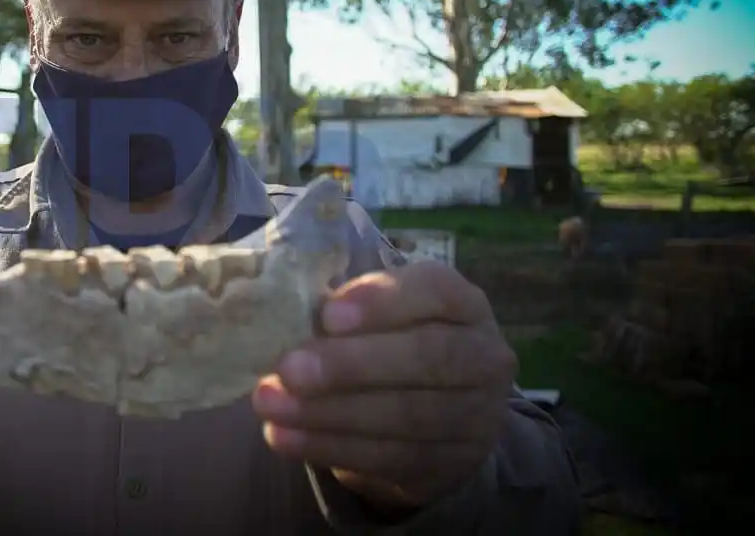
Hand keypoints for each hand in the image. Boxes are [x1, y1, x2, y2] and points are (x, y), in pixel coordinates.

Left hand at [252, 260, 516, 510]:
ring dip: (329, 412)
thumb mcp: (379, 316)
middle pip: (426, 357)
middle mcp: (483, 356)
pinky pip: (389, 456)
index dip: (383, 301)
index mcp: (463, 303)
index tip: (329, 314)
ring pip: (405, 414)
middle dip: (351, 364)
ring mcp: (475, 415)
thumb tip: (281, 314)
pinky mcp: (450, 464)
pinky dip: (330, 447)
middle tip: (289, 369)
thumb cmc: (392, 344)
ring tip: (271, 405)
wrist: (438, 420)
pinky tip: (286, 437)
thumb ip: (344, 309)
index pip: (435, 290)